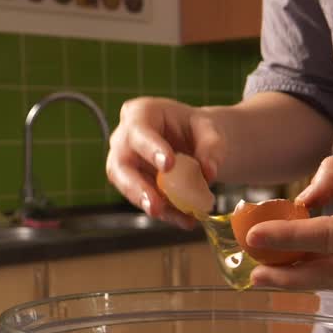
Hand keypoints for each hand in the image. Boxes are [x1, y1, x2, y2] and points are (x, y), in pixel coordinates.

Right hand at [106, 97, 225, 228]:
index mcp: (140, 114)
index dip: (151, 148)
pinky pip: (145, 201)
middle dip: (137, 187)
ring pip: (127, 187)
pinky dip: (166, 213)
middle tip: (156, 205)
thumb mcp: (210, 130)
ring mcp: (126, 164)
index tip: (168, 165)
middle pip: (120, 164)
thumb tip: (209, 173)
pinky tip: (185, 219)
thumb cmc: (196, 129)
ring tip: (173, 217)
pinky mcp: (134, 186)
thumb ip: (212, 147)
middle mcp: (125, 139)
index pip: (139, 130)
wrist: (195, 143)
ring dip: (149, 205)